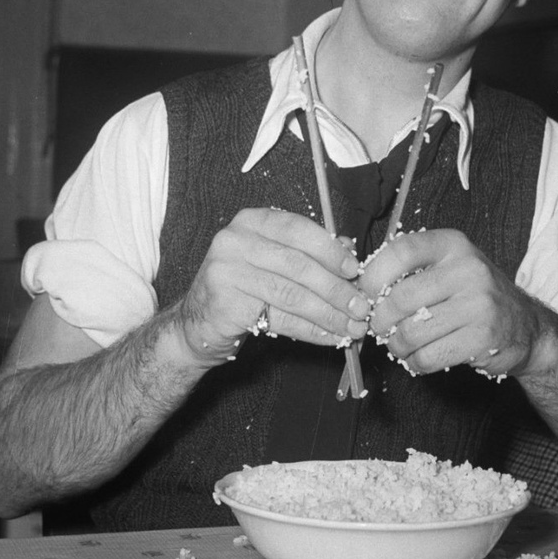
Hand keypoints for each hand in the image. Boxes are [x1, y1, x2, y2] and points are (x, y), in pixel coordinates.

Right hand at [177, 207, 369, 363]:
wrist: (196, 322)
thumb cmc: (243, 287)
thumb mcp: (275, 261)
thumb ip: (309, 253)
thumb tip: (350, 252)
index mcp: (251, 221)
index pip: (298, 229)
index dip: (330, 250)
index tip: (355, 269)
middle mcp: (235, 240)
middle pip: (298, 264)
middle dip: (336, 288)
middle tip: (361, 306)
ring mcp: (226, 271)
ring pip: (292, 294)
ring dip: (328, 313)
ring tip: (352, 327)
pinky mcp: (225, 304)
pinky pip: (280, 318)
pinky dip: (311, 330)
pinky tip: (330, 337)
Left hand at [360, 229, 546, 377]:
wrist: (526, 326)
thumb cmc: (474, 296)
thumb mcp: (449, 267)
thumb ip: (411, 270)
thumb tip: (360, 288)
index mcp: (453, 245)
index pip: (401, 251)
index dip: (373, 275)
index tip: (366, 294)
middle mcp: (468, 269)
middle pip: (400, 298)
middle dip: (380, 320)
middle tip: (379, 328)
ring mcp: (479, 304)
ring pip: (411, 332)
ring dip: (396, 345)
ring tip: (400, 345)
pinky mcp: (483, 338)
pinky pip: (429, 356)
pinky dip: (415, 363)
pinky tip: (420, 358)